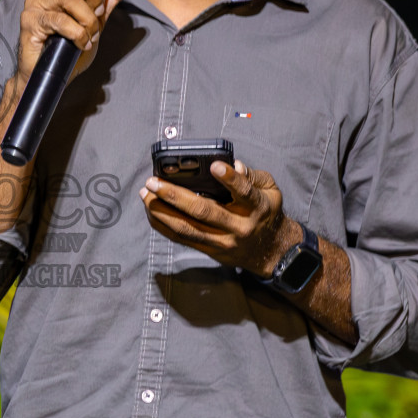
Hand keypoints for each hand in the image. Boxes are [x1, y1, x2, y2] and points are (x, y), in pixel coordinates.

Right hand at [16, 0, 142, 82]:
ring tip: (91, 35)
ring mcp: (34, 4)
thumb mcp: (96, 18)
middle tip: (99, 12)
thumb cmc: (69, 46)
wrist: (50, 75)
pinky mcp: (30, 22)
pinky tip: (82, 44)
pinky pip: (61, 21)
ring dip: (88, 19)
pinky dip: (78, 34)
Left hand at [138, 158, 298, 278]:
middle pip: (203, 211)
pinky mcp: (210, 250)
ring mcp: (222, 241)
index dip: (229, 179)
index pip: (244, 192)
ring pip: (187, 228)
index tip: (215, 166)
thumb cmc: (266, 213)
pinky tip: (150, 211)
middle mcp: (237, 226)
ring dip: (162, 211)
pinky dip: (163, 225)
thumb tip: (234, 166)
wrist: (271, 252)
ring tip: (146, 195)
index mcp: (256, 207)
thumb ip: (252, 176)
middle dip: (175, 196)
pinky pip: (182, 239)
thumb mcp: (270, 191)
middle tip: (154, 182)